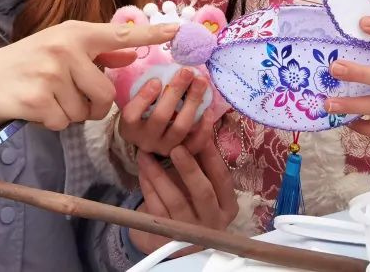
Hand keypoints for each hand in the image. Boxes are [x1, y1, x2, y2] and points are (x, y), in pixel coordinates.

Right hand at [0, 20, 177, 129]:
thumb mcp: (60, 48)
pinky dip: (53, 122)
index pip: (121, 35)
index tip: (179, 30)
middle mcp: (65, 49)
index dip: (152, 34)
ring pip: (85, 112)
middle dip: (91, 104)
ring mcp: (51, 73)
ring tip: (48, 97)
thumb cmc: (27, 62)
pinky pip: (64, 123)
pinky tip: (36, 108)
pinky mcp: (37, 99)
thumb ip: (97, 52)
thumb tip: (131, 53)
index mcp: (75, 33)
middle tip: (66, 94)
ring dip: (70, 113)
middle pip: (106, 94)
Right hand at [118, 68, 215, 156]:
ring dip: (192, 102)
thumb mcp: (139, 101)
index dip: (144, 97)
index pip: (132, 115)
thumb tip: (169, 70)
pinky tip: (208, 110)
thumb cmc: (145, 111)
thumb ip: (148, 89)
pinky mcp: (183, 154)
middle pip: (160, 117)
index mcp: (130, 127)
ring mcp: (165, 148)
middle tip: (187, 72)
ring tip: (200, 82)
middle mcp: (146, 140)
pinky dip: (204, 127)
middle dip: (175, 91)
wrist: (155, 137)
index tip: (157, 80)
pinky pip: (196, 144)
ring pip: (180, 128)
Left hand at [128, 141, 237, 255]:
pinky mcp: (168, 237)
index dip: (213, 157)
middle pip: (203, 193)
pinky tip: (142, 171)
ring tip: (147, 153)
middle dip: (189, 168)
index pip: (223, 179)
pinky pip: (156, 209)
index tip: (201, 135)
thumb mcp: (205, 187)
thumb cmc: (194, 204)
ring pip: (175, 201)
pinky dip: (148, 187)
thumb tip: (197, 128)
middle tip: (175, 148)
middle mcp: (213, 222)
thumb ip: (203, 164)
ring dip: (159, 174)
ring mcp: (190, 232)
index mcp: (227, 207)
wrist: (178, 241)